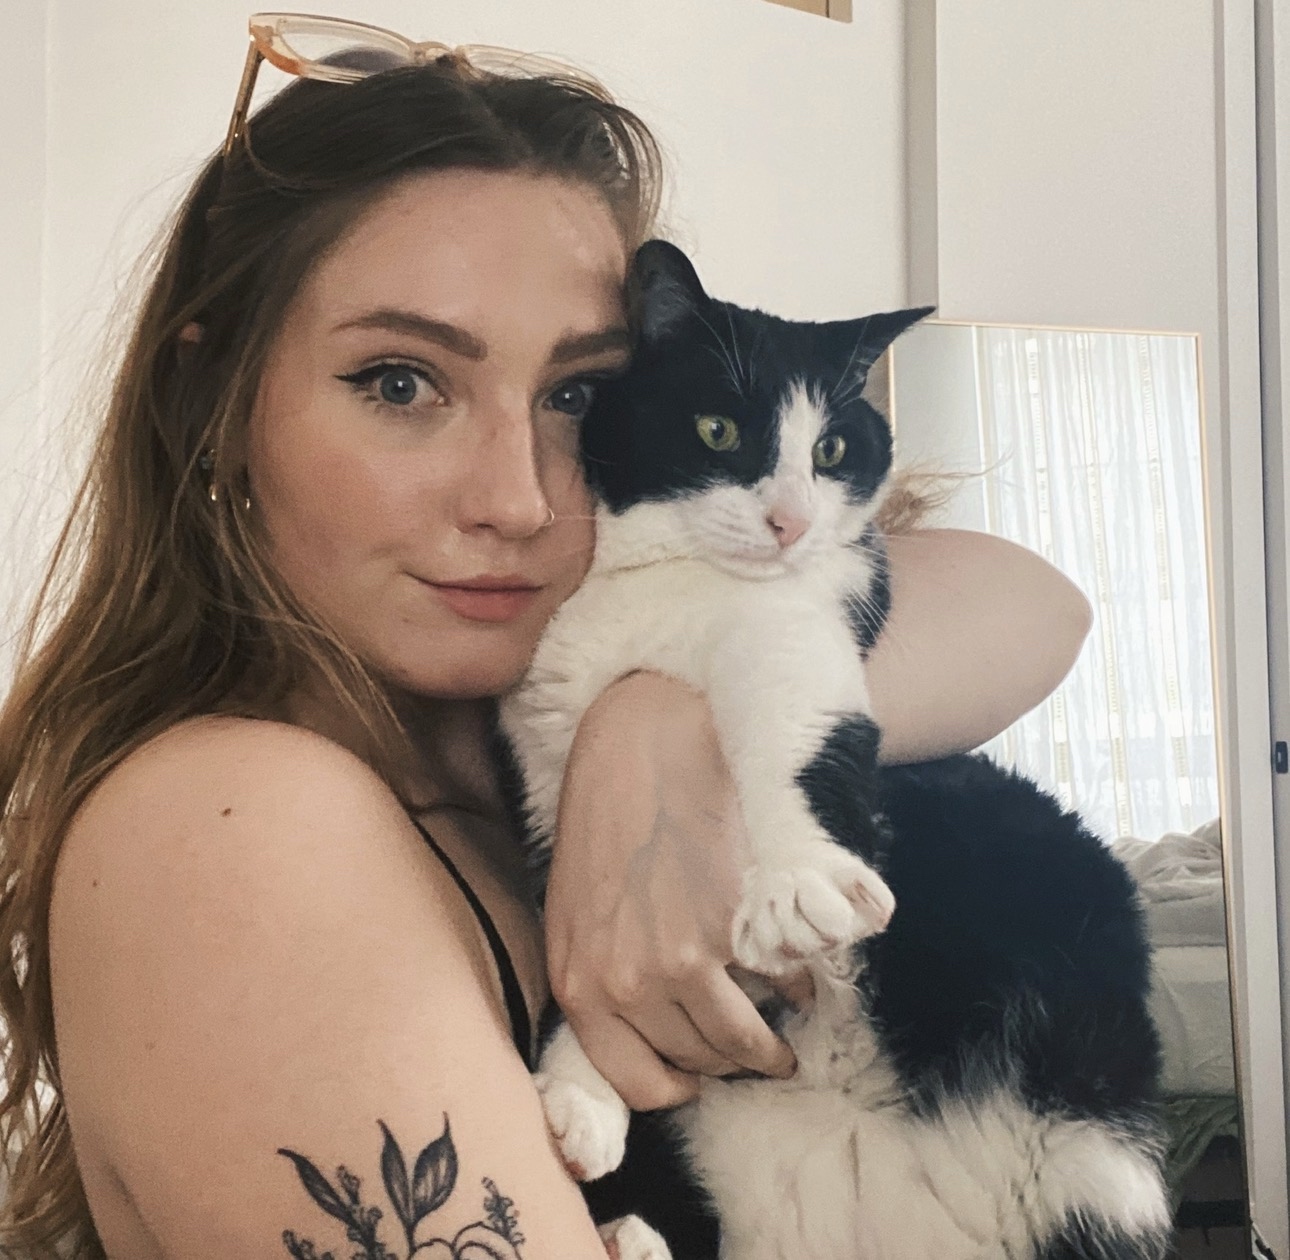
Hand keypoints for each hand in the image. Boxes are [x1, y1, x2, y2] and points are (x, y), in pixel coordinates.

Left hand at [544, 672, 796, 1110]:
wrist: (642, 739)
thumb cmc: (607, 811)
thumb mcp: (579, 905)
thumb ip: (605, 970)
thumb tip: (651, 1021)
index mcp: (578, 981)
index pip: (634, 1081)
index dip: (674, 1086)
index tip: (697, 1076)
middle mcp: (625, 984)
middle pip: (696, 1063)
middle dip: (726, 1061)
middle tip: (752, 1047)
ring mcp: (681, 959)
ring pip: (741, 1041)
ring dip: (769, 1045)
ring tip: (785, 1034)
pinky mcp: (733, 927)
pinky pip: (781, 983)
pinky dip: (796, 985)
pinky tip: (796, 974)